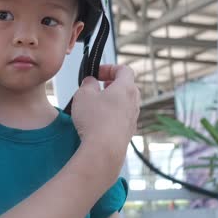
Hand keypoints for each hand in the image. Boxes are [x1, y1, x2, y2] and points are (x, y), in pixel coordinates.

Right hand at [70, 64, 139, 178]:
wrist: (104, 150)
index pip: (124, 70)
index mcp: (126, 87)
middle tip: (97, 88)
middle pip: (127, 86)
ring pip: (124, 103)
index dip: (109, 68)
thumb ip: (88, 83)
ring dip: (111, 101)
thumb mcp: (83, 94)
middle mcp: (134, 102)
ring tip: (95, 106)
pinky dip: (111, 116)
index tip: (96, 73)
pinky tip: (97, 122)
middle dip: (111, 85)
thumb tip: (91, 82)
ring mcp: (133, 118)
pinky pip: (121, 118)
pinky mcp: (128, 132)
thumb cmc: (94, 120)